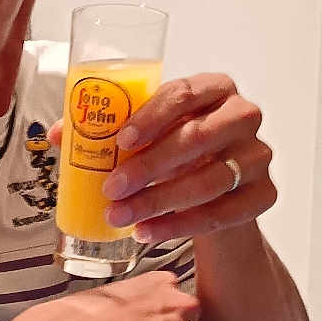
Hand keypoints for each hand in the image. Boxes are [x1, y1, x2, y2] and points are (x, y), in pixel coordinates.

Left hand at [47, 74, 275, 243]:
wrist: (213, 191)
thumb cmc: (174, 151)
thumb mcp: (146, 134)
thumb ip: (105, 128)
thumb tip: (57, 135)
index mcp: (213, 88)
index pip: (185, 92)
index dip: (152, 116)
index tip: (121, 141)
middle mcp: (242, 115)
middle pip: (199, 137)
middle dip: (150, 166)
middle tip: (112, 188)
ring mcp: (258, 155)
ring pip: (212, 179)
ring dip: (160, 201)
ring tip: (120, 216)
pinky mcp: (264, 194)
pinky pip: (224, 212)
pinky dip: (181, 225)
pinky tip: (148, 232)